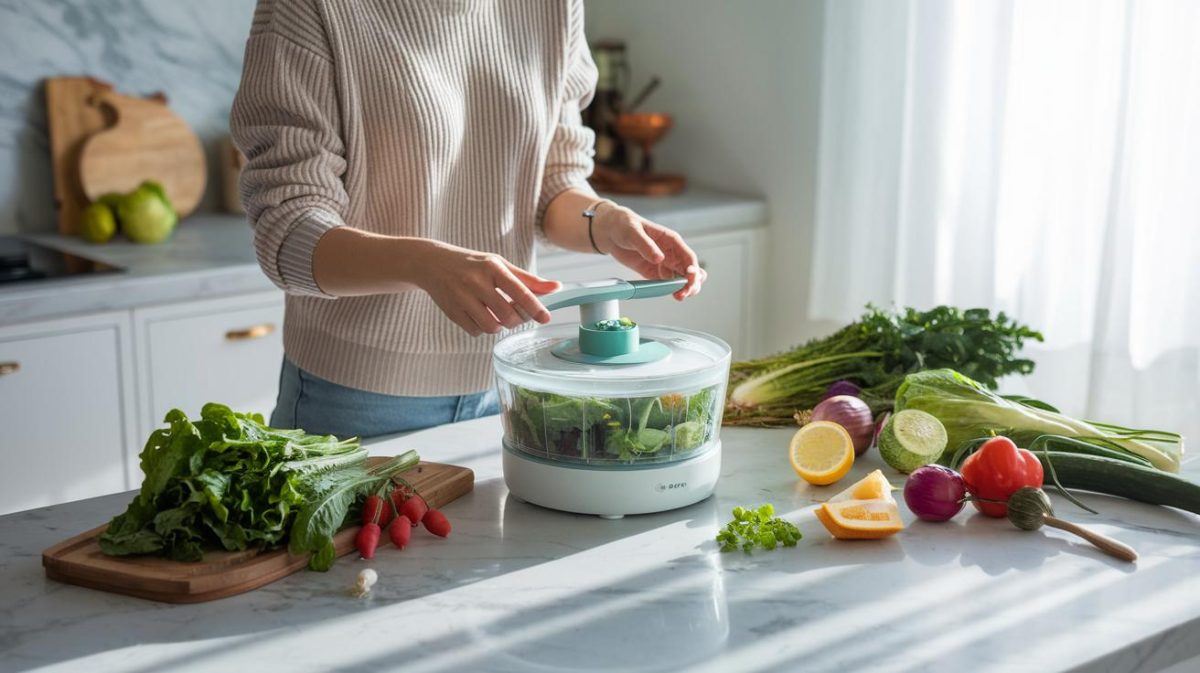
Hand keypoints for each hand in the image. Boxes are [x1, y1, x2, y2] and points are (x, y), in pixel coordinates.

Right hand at [413, 241, 559, 335]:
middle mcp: (477, 282)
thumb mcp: (499, 265)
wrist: (433, 264)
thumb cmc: (473, 264)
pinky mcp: (452, 312)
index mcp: (492, 267)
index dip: (535, 307)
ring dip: (499, 325)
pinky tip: (479, 315)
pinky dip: (482, 328)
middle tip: (515, 313)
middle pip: (507, 315)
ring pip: (492, 326)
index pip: (519, 291)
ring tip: (496, 313)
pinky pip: (476, 331)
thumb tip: (556, 288)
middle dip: (516, 319)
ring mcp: (462, 298)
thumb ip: (527, 279)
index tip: (546, 318)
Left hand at [593, 202, 705, 299]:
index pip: (689, 257)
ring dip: (683, 289)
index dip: (693, 269)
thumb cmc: (624, 225)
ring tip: (678, 296)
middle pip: (690, 272)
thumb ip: (646, 245)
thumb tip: (659, 258)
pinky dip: (669, 290)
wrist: (610, 232)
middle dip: (691, 283)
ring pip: (681, 280)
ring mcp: (663, 264)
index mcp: (671, 241)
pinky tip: (666, 294)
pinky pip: (665, 284)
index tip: (690, 279)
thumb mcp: (633, 232)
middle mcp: (671, 254)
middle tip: (683, 293)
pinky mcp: (652, 273)